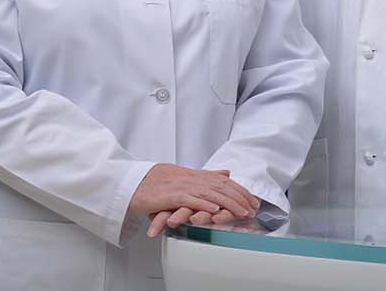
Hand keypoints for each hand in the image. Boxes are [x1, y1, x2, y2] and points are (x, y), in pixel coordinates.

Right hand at [128, 164, 257, 236]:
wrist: (133, 183)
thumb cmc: (156, 183)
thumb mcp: (184, 177)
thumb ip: (205, 175)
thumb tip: (226, 173)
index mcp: (194, 174)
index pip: (223, 181)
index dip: (240, 191)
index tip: (253, 201)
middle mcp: (189, 178)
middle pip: (219, 187)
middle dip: (239, 198)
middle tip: (252, 209)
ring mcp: (180, 186)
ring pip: (209, 194)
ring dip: (227, 204)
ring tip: (240, 212)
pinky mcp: (169, 196)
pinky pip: (189, 200)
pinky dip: (203, 205)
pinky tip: (214, 211)